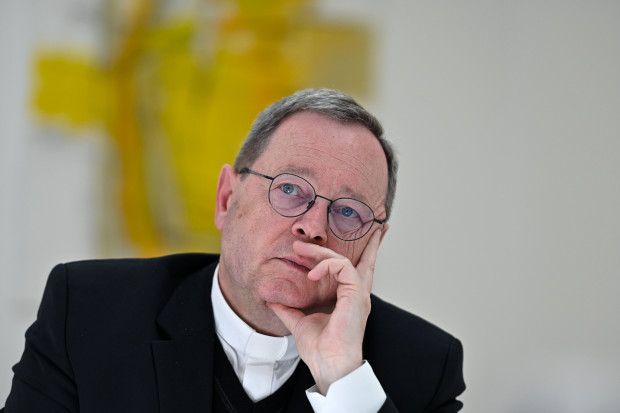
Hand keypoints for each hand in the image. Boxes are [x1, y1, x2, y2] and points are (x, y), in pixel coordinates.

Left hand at [267, 228, 382, 393]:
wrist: (328, 364)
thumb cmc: (320, 349)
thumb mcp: (299, 322)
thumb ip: (288, 309)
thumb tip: (273, 299)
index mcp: (349, 299)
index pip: (358, 270)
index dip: (364, 253)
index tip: (362, 239)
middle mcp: (357, 294)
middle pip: (368, 260)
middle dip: (370, 242)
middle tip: (368, 226)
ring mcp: (358, 294)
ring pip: (344, 259)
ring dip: (321, 252)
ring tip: (299, 250)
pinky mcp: (356, 294)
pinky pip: (342, 266)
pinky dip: (325, 265)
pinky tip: (311, 273)